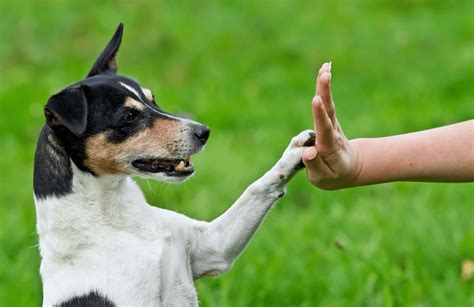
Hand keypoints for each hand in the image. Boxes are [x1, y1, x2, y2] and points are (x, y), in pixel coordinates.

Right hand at [302, 62, 361, 189]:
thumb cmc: (333, 175)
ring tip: (325, 66)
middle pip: (329, 111)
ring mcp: (332, 124)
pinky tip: (324, 69)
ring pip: (328, 103)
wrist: (350, 168)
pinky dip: (324, 86)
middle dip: (325, 92)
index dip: (319, 115)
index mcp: (329, 147)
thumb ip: (315, 166)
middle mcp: (332, 132)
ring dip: (325, 85)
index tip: (316, 100)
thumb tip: (309, 152)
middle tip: (325, 74)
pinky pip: (326, 102)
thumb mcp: (323, 179)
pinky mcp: (329, 119)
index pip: (324, 129)